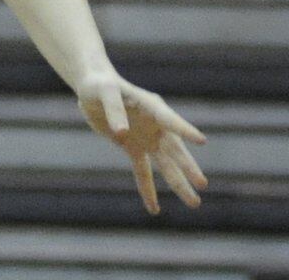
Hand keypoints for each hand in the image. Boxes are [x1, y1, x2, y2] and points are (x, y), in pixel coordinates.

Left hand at [75, 69, 207, 213]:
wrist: (92, 89)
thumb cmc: (101, 85)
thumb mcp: (105, 92)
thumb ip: (114, 110)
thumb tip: (122, 134)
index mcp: (151, 106)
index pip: (170, 119)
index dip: (184, 129)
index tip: (201, 140)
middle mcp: (155, 125)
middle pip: (175, 149)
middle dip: (187, 166)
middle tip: (202, 184)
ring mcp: (146, 139)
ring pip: (166, 165)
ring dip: (178, 184)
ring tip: (194, 203)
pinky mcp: (133, 148)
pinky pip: (143, 171)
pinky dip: (148, 189)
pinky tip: (154, 209)